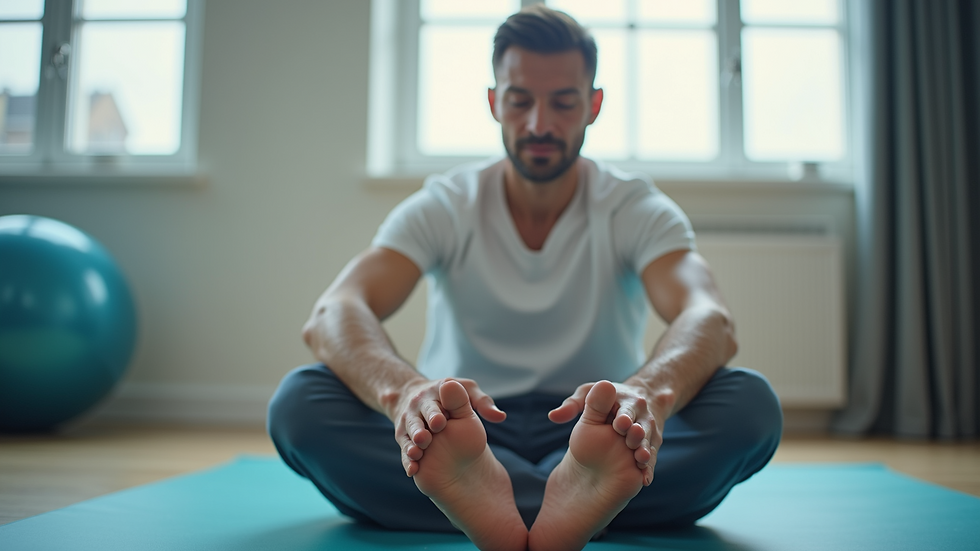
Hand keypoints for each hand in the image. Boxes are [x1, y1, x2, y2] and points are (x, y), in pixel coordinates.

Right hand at [390, 377, 505, 476]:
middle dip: (421, 428)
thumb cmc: (449, 397)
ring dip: (411, 444)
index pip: (435, 402)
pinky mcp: (402, 437)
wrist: (413, 397)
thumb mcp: (467, 391)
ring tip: (416, 454)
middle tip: (426, 438)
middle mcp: (419, 407)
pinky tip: (412, 470)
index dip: (436, 411)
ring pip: (408, 434)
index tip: (441, 422)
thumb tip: (500, 417)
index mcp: (435, 394)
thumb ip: (483, 402)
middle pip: (418, 419)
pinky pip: (403, 450)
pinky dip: (407, 460)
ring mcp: (409, 423)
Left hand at [549, 381, 671, 485]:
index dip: (624, 416)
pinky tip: (645, 479)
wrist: (641, 401)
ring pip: (648, 442)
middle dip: (637, 433)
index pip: (626, 409)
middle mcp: (640, 415)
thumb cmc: (607, 400)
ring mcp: (649, 431)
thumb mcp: (588, 395)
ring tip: (640, 460)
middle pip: (641, 425)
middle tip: (631, 442)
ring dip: (645, 451)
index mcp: (625, 401)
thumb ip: (572, 405)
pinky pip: (652, 457)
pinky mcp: (653, 444)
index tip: (619, 424)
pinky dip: (649, 468)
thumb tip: (552, 417)